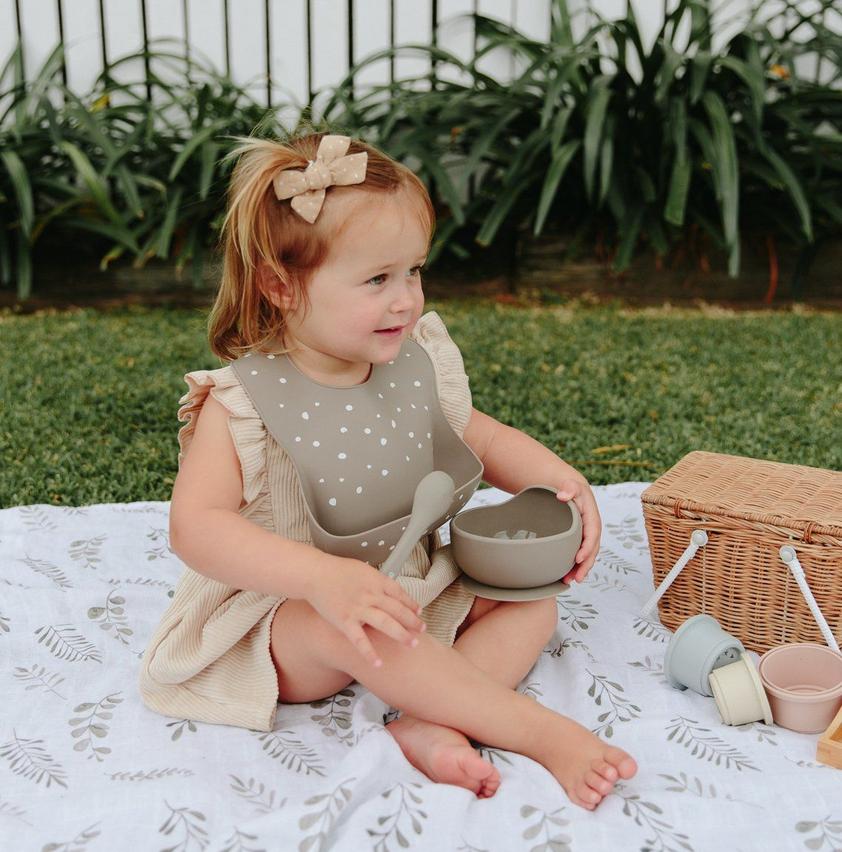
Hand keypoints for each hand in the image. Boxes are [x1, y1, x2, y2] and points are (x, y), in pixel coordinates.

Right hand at [307, 555, 426, 667]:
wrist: (315, 574)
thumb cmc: (337, 571)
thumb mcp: (363, 570)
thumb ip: (378, 581)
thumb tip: (391, 591)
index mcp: (376, 580)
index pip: (399, 593)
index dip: (411, 604)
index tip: (419, 612)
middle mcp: (370, 594)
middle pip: (397, 609)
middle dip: (412, 621)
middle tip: (423, 630)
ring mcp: (358, 608)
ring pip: (385, 623)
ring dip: (401, 634)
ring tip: (413, 644)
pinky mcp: (344, 621)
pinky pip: (359, 640)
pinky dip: (369, 653)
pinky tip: (378, 664)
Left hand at [555, 479, 600, 582]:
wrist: (570, 490)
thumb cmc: (571, 488)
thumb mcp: (571, 485)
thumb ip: (569, 488)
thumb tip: (563, 496)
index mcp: (592, 519)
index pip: (592, 535)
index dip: (587, 548)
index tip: (578, 558)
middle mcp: (592, 530)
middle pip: (592, 550)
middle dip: (585, 565)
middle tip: (576, 578)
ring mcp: (586, 536)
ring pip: (586, 556)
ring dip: (580, 570)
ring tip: (568, 581)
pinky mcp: (579, 540)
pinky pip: (579, 555)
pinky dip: (574, 566)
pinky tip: (565, 576)